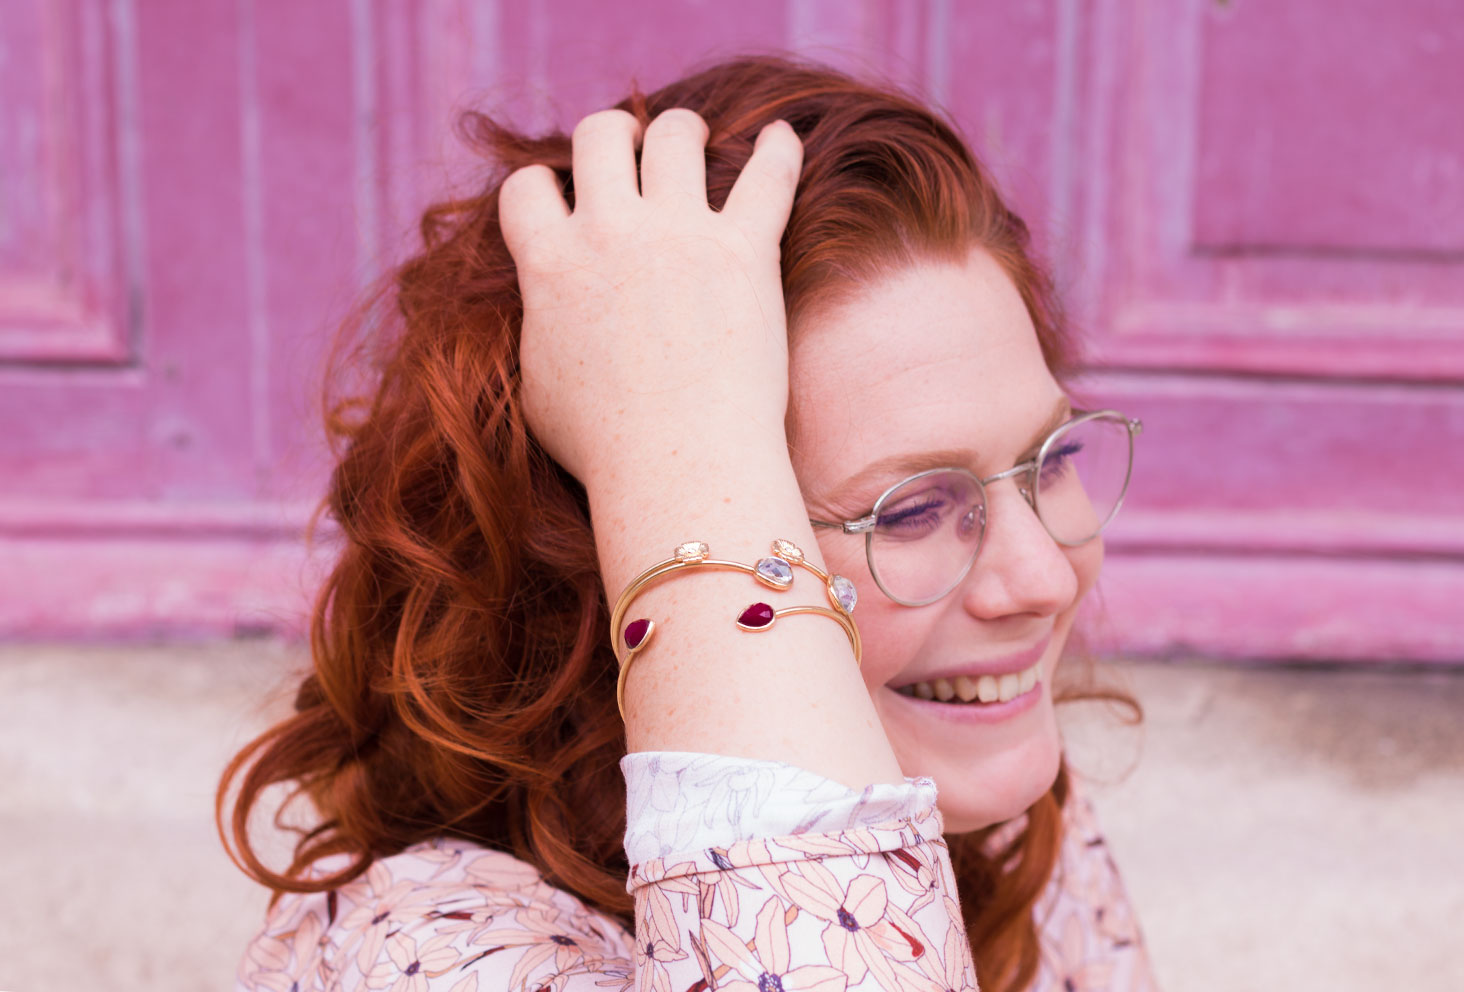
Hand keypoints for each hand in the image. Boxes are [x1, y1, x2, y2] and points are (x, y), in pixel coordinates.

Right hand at [498, 108, 803, 486]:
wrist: (678, 468)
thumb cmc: (606, 449)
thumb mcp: (538, 388)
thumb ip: (540, 328)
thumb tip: (547, 310)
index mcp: (550, 265)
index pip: (527, 187)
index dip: (543, 186)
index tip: (563, 198)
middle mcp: (609, 232)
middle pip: (599, 135)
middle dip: (612, 135)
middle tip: (632, 152)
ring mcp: (679, 235)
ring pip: (673, 135)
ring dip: (680, 129)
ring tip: (693, 138)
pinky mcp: (745, 251)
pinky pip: (769, 175)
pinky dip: (778, 150)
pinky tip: (782, 137)